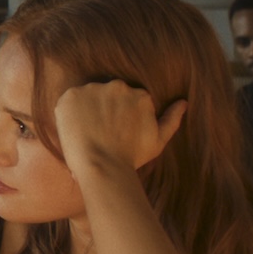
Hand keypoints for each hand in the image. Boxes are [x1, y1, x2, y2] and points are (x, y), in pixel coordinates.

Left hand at [53, 80, 186, 172]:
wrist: (102, 167)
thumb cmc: (131, 157)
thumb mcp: (158, 140)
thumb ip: (172, 119)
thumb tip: (183, 103)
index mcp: (140, 95)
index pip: (126, 100)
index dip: (118, 116)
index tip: (114, 132)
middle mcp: (118, 86)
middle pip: (108, 94)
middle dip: (103, 110)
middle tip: (99, 133)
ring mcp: (94, 89)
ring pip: (88, 96)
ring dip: (86, 110)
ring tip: (87, 133)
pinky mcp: (72, 95)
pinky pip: (69, 100)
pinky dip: (69, 113)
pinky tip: (74, 130)